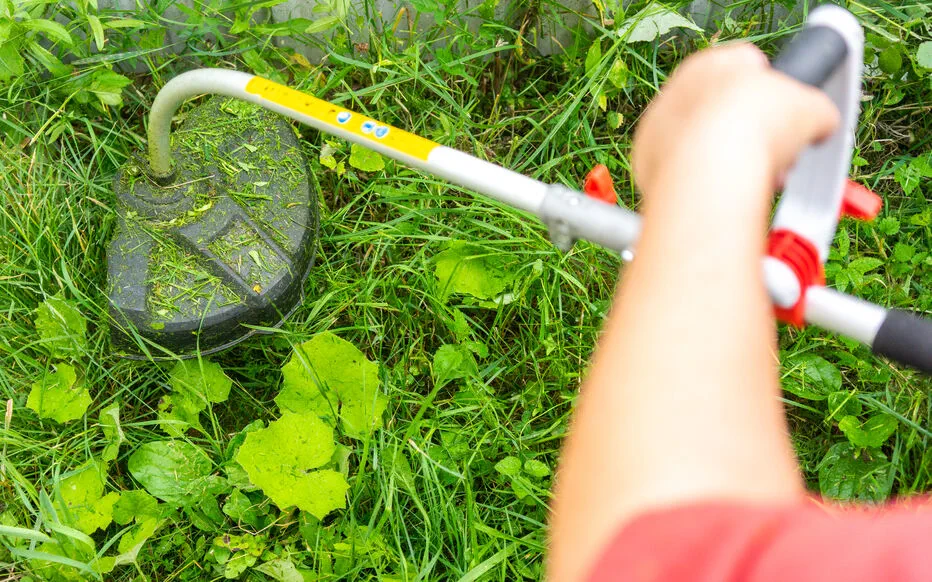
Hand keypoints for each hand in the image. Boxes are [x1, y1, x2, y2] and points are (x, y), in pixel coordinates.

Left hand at [631, 43, 838, 215]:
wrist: (711, 165)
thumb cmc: (755, 126)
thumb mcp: (813, 109)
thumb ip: (816, 112)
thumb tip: (822, 123)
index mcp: (715, 63)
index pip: (746, 68)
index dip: (772, 96)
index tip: (785, 120)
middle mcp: (678, 90)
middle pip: (721, 111)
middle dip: (750, 136)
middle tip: (774, 159)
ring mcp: (658, 126)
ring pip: (699, 144)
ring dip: (727, 162)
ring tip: (753, 182)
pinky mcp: (646, 163)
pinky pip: (680, 173)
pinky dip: (701, 184)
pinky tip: (722, 194)